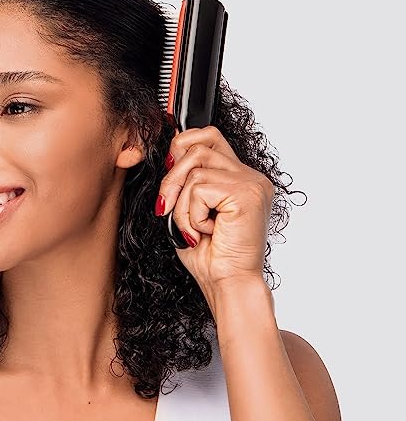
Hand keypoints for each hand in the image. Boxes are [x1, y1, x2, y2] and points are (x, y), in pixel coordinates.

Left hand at [157, 126, 273, 292]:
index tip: (169, 175)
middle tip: (167, 208)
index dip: (182, 147)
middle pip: (199, 144)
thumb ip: (183, 181)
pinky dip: (192, 214)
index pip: (208, 136)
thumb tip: (171, 152)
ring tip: (193, 228)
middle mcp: (250, 176)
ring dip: (182, 204)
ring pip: (195, 168)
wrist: (226, 284)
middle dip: (172, 177)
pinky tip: (205, 232)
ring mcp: (252, 183)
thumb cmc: (208, 256)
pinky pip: (200, 188)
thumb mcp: (187, 210)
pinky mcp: (247, 193)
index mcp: (239, 177)